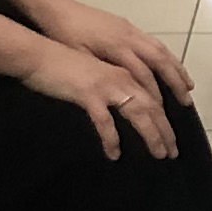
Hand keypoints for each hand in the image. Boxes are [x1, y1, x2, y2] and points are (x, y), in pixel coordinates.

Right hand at [20, 38, 178, 159]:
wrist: (39, 56)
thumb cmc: (64, 67)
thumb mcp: (96, 75)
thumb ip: (111, 89)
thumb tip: (122, 110)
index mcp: (124, 73)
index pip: (153, 98)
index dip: (165, 120)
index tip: (172, 139)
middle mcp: (121, 78)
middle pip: (152, 107)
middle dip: (165, 131)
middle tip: (172, 153)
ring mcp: (106, 85)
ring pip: (138, 113)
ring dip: (151, 135)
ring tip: (158, 154)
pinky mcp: (89, 94)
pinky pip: (105, 122)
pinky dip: (111, 139)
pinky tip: (114, 154)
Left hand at [39, 0, 196, 107]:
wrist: (56, 10)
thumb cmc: (63, 37)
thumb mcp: (79, 58)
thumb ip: (102, 73)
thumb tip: (122, 92)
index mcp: (115, 46)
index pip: (142, 74)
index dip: (153, 94)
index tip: (162, 114)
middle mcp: (128, 37)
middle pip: (159, 61)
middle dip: (175, 82)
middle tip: (186, 102)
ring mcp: (130, 30)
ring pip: (161, 50)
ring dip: (176, 69)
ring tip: (188, 87)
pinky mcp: (128, 26)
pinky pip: (155, 43)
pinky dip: (168, 57)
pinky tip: (171, 67)